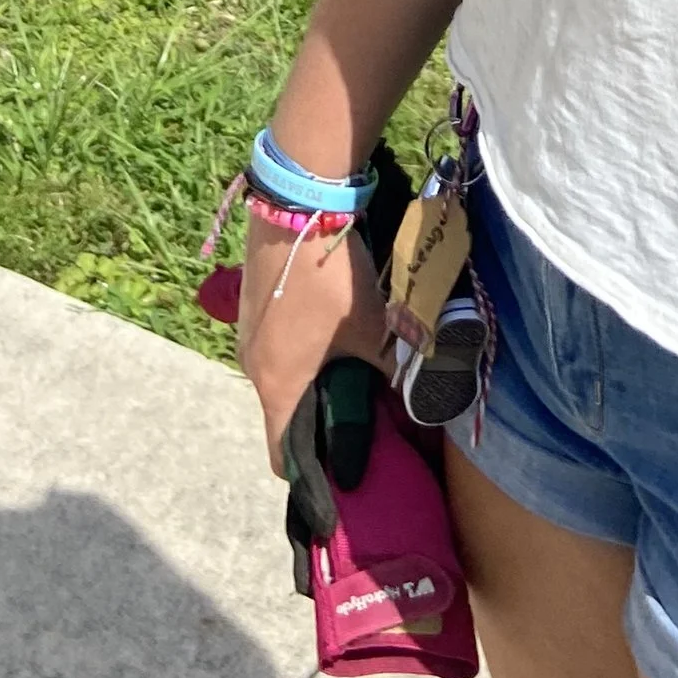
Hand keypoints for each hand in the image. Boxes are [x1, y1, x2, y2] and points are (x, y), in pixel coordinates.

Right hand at [235, 210, 391, 471]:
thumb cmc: (332, 280)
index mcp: (276, 387)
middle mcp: (253, 368)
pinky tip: (335, 336)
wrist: (297, 204)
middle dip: (321, 424)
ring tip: (357, 377)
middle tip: (365, 421)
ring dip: (314, 383)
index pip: (281, 457)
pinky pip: (279, 346)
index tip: (347, 474)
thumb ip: (396, 373)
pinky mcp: (256, 304)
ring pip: (283, 378)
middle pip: (284, 415)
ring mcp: (250, 333)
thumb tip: (426, 404)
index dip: (313, 474)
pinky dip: (304, 353)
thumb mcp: (374, 330)